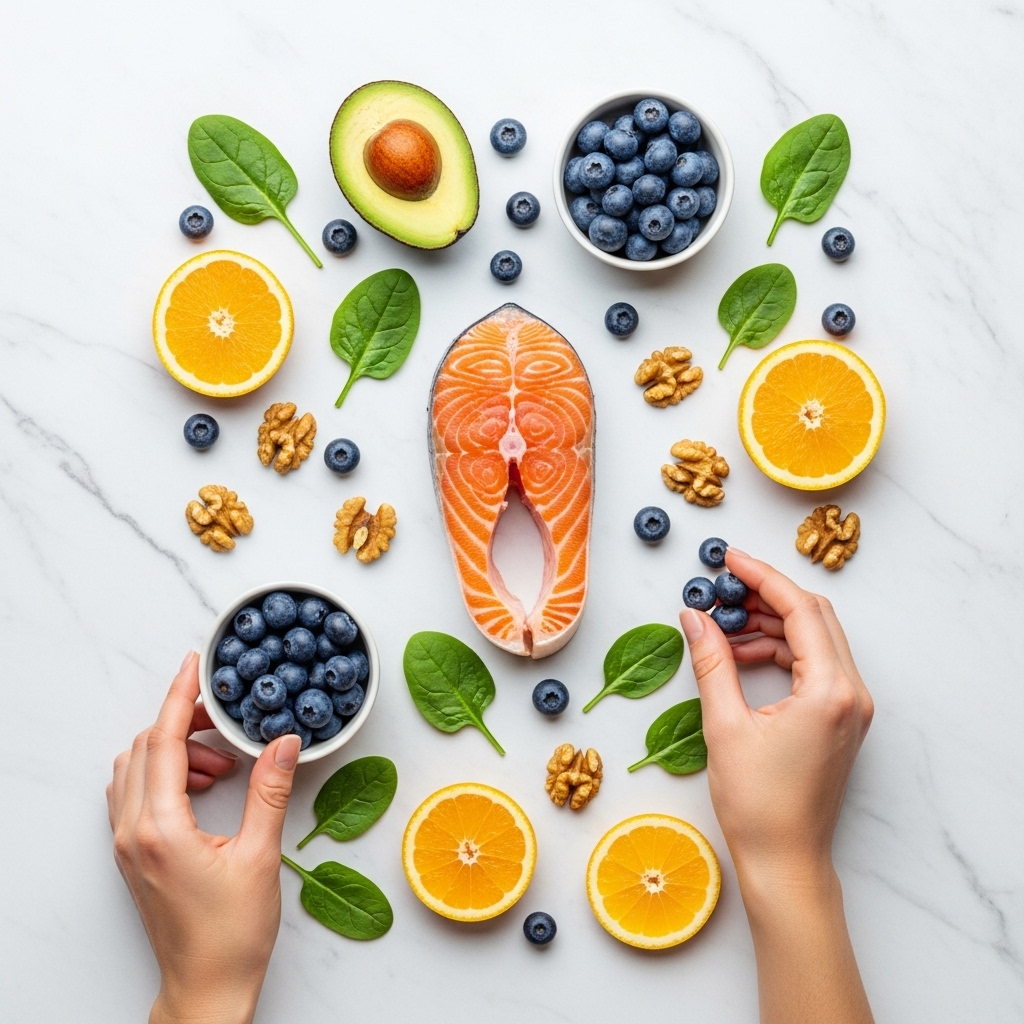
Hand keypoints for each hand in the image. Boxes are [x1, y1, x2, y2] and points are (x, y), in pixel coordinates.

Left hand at [107, 652, 300, 1023]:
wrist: (206, 986)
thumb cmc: (232, 932)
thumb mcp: (260, 855)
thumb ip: (270, 791)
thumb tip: (284, 742)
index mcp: (159, 829)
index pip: (161, 743)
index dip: (178, 698)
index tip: (194, 666)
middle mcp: (132, 832)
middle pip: (143, 749)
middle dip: (181, 721)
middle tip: (224, 715)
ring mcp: (128, 845)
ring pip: (134, 770)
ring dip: (172, 749)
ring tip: (222, 761)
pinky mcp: (134, 856)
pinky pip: (135, 795)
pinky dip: (164, 774)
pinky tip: (203, 785)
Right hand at [680, 550, 873, 1023]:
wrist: (785, 861)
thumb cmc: (757, 803)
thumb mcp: (724, 725)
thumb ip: (712, 662)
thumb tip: (694, 617)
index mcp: (831, 690)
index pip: (800, 610)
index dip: (762, 577)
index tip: (729, 559)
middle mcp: (852, 693)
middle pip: (815, 617)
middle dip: (768, 595)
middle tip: (724, 584)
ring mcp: (851, 707)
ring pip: (815, 640)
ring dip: (772, 624)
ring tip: (724, 624)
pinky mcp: (840, 720)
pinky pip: (814, 666)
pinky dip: (780, 651)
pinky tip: (742, 655)